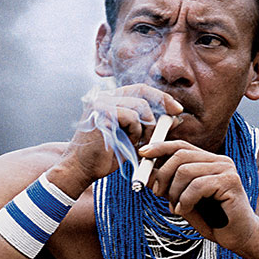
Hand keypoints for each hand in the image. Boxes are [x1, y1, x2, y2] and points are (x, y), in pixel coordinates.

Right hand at [53, 84, 182, 186]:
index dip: (161, 97)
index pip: (141, 89)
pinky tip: (128, 142)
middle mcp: (104, 96)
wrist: (81, 169)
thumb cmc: (106, 157)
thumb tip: (176, 118)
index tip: (177, 109)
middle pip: (142, 91)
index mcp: (111, 99)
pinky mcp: (100, 112)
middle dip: (161, 106)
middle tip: (170, 122)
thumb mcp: (134, 139)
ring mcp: (100, 102)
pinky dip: (135, 131)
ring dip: (146, 127)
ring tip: (139, 142)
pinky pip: (130, 116)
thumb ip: (152, 126)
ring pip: (139, 106)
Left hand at [137, 138, 258, 253]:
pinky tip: (185, 210)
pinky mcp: (230, 182)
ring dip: (174, 192)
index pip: (181, 146)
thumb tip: (147, 174)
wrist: (239, 237)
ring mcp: (226, 170)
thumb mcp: (184, 200)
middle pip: (180, 155)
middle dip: (162, 174)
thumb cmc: (213, 220)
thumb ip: (170, 186)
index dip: (160, 148)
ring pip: (186, 171)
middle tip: (157, 193)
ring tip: (177, 207)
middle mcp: (219, 161)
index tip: (142, 154)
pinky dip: (185, 200)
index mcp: (208, 161)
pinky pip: (197, 186)